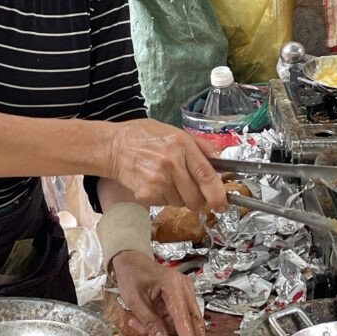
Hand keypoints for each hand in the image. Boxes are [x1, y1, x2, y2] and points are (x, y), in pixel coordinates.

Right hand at [107, 119, 225, 212]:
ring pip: (181, 203)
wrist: (113, 147)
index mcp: (182, 146)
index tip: (222, 204)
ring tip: (167, 179)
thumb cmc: (143, 137)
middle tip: (191, 190)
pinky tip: (156, 183)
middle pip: (196, 197)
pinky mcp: (147, 194)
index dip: (217, 194)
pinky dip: (164, 198)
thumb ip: (199, 146)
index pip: (207, 175)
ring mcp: (158, 181)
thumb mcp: (174, 131)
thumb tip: (219, 161)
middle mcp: (172, 164)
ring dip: (179, 197)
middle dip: (198, 199)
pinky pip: (165, 204)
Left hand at [107, 250, 204, 335]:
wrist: (131, 261)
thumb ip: (149, 321)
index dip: (186, 334)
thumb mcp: (134, 300)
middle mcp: (185, 288)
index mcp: (173, 285)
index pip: (183, 315)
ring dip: (164, 333)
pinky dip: (163, 327)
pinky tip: (145, 327)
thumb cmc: (131, 275)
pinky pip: (177, 320)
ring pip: (183, 324)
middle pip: (191, 321)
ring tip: (140, 331)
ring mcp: (185, 293)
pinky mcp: (182, 299)